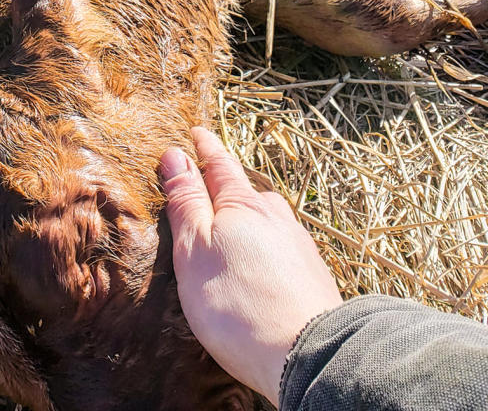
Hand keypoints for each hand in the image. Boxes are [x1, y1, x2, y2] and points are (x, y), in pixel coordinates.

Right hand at [160, 127, 341, 404]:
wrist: (308, 355)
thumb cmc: (238, 303)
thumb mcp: (195, 250)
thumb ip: (187, 202)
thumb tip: (175, 155)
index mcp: (243, 204)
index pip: (219, 163)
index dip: (205, 148)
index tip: (196, 133)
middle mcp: (276, 216)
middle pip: (246, 191)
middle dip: (227, 184)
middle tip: (209, 181)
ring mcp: (299, 246)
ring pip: (269, 220)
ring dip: (250, 218)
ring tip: (234, 227)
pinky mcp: (313, 276)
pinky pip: (283, 248)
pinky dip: (267, 247)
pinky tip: (263, 264)